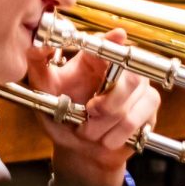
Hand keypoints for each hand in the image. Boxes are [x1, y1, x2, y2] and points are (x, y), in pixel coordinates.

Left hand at [26, 28, 159, 185]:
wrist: (79, 150)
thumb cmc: (62, 118)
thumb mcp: (43, 92)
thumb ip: (37, 66)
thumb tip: (35, 47)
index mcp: (94, 59)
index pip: (108, 43)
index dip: (115, 39)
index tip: (118, 35)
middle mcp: (121, 68)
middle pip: (130, 76)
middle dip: (107, 103)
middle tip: (89, 112)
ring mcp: (139, 87)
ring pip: (130, 104)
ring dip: (104, 125)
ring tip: (89, 130)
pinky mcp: (149, 107)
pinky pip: (136, 121)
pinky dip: (116, 135)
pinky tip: (106, 137)